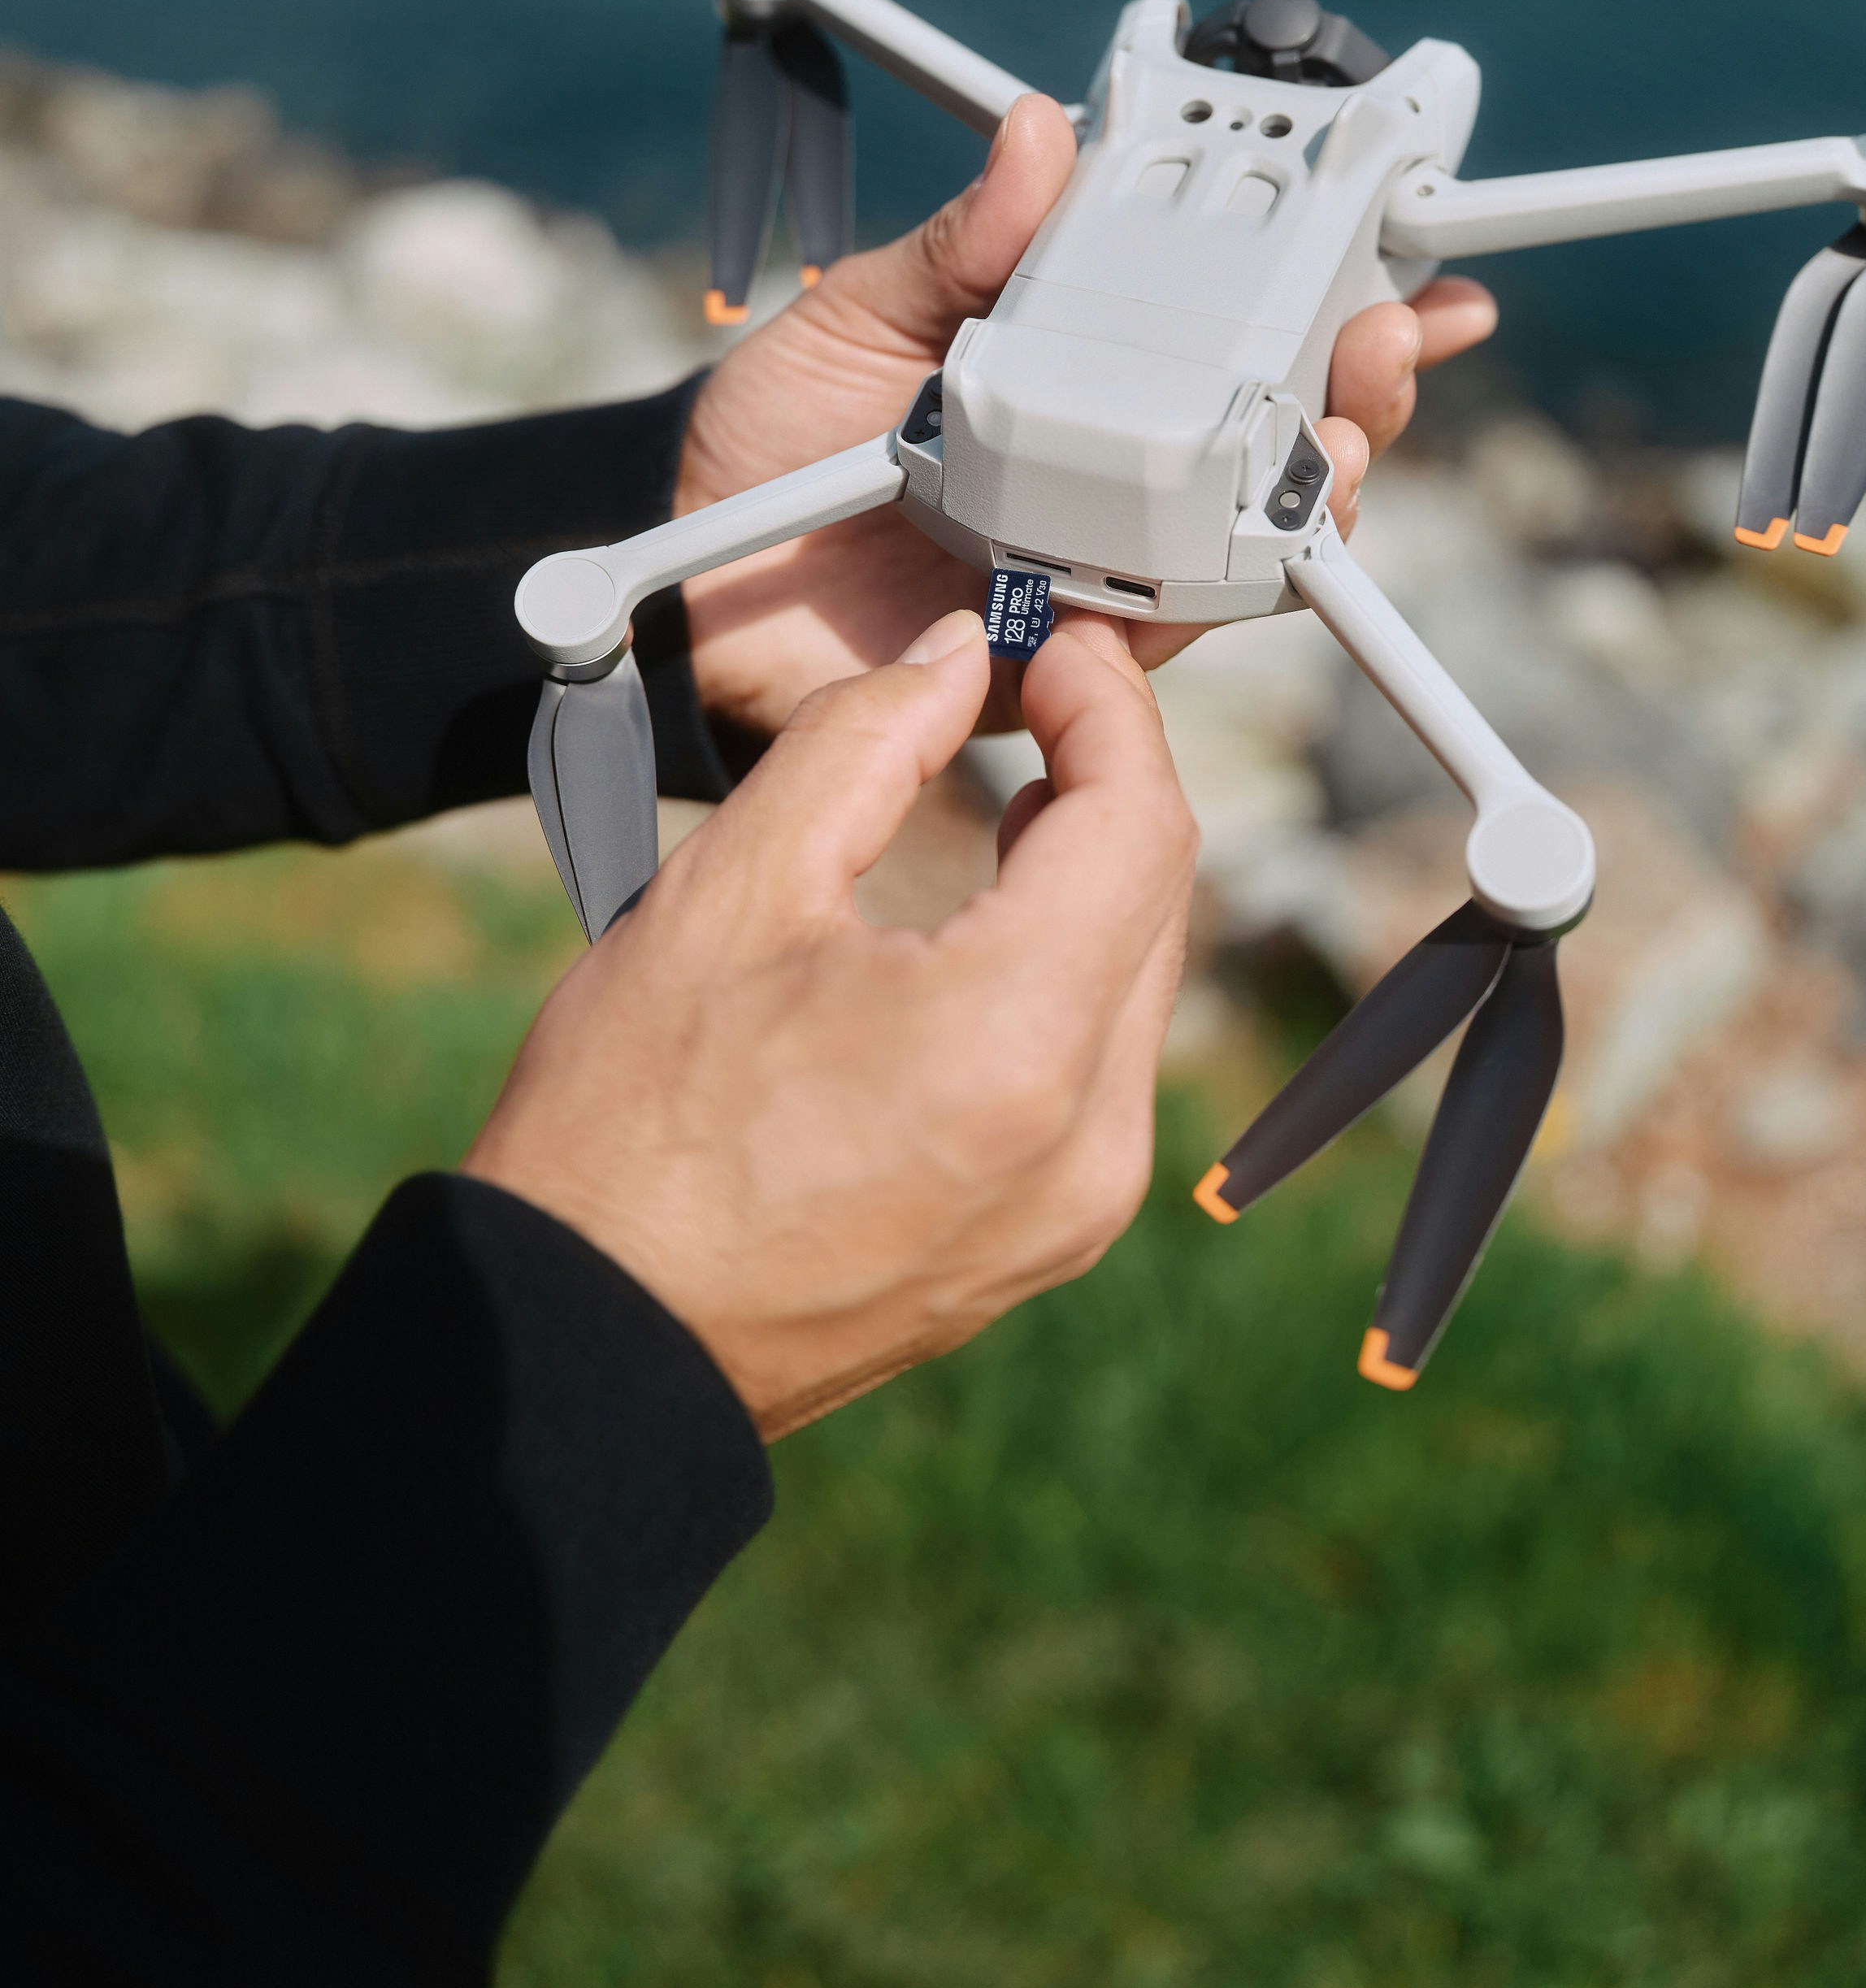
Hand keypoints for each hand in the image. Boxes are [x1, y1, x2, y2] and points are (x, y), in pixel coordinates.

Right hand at [465, 607, 1196, 1437]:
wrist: (589, 1340)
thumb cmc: (629, 1130)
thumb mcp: (730, 891)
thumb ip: (863, 741)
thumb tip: (955, 662)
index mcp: (1015, 1043)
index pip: (1138, 824)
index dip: (1109, 708)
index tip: (1058, 646)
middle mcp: (1083, 1141)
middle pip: (1154, 901)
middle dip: (1105, 779)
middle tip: (1032, 695)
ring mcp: (1076, 1209)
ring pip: (1137, 984)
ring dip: (1090, 876)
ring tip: (1015, 793)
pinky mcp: (1046, 1242)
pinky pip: (1099, 1070)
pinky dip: (1068, 974)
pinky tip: (998, 925)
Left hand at [678, 92, 1497, 739]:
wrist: (691, 566)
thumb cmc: (781, 426)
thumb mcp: (867, 305)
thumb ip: (963, 239)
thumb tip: (1041, 131)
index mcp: (1086, 366)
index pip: (1235, 323)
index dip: (1334, 293)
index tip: (1410, 253)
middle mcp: (1114, 463)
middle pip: (1277, 430)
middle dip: (1362, 386)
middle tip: (1393, 339)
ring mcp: (1097, 556)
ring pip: (1251, 534)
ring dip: (1320, 488)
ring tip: (1350, 438)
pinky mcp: (1063, 649)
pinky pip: (1163, 627)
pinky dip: (1218, 589)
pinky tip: (1261, 542)